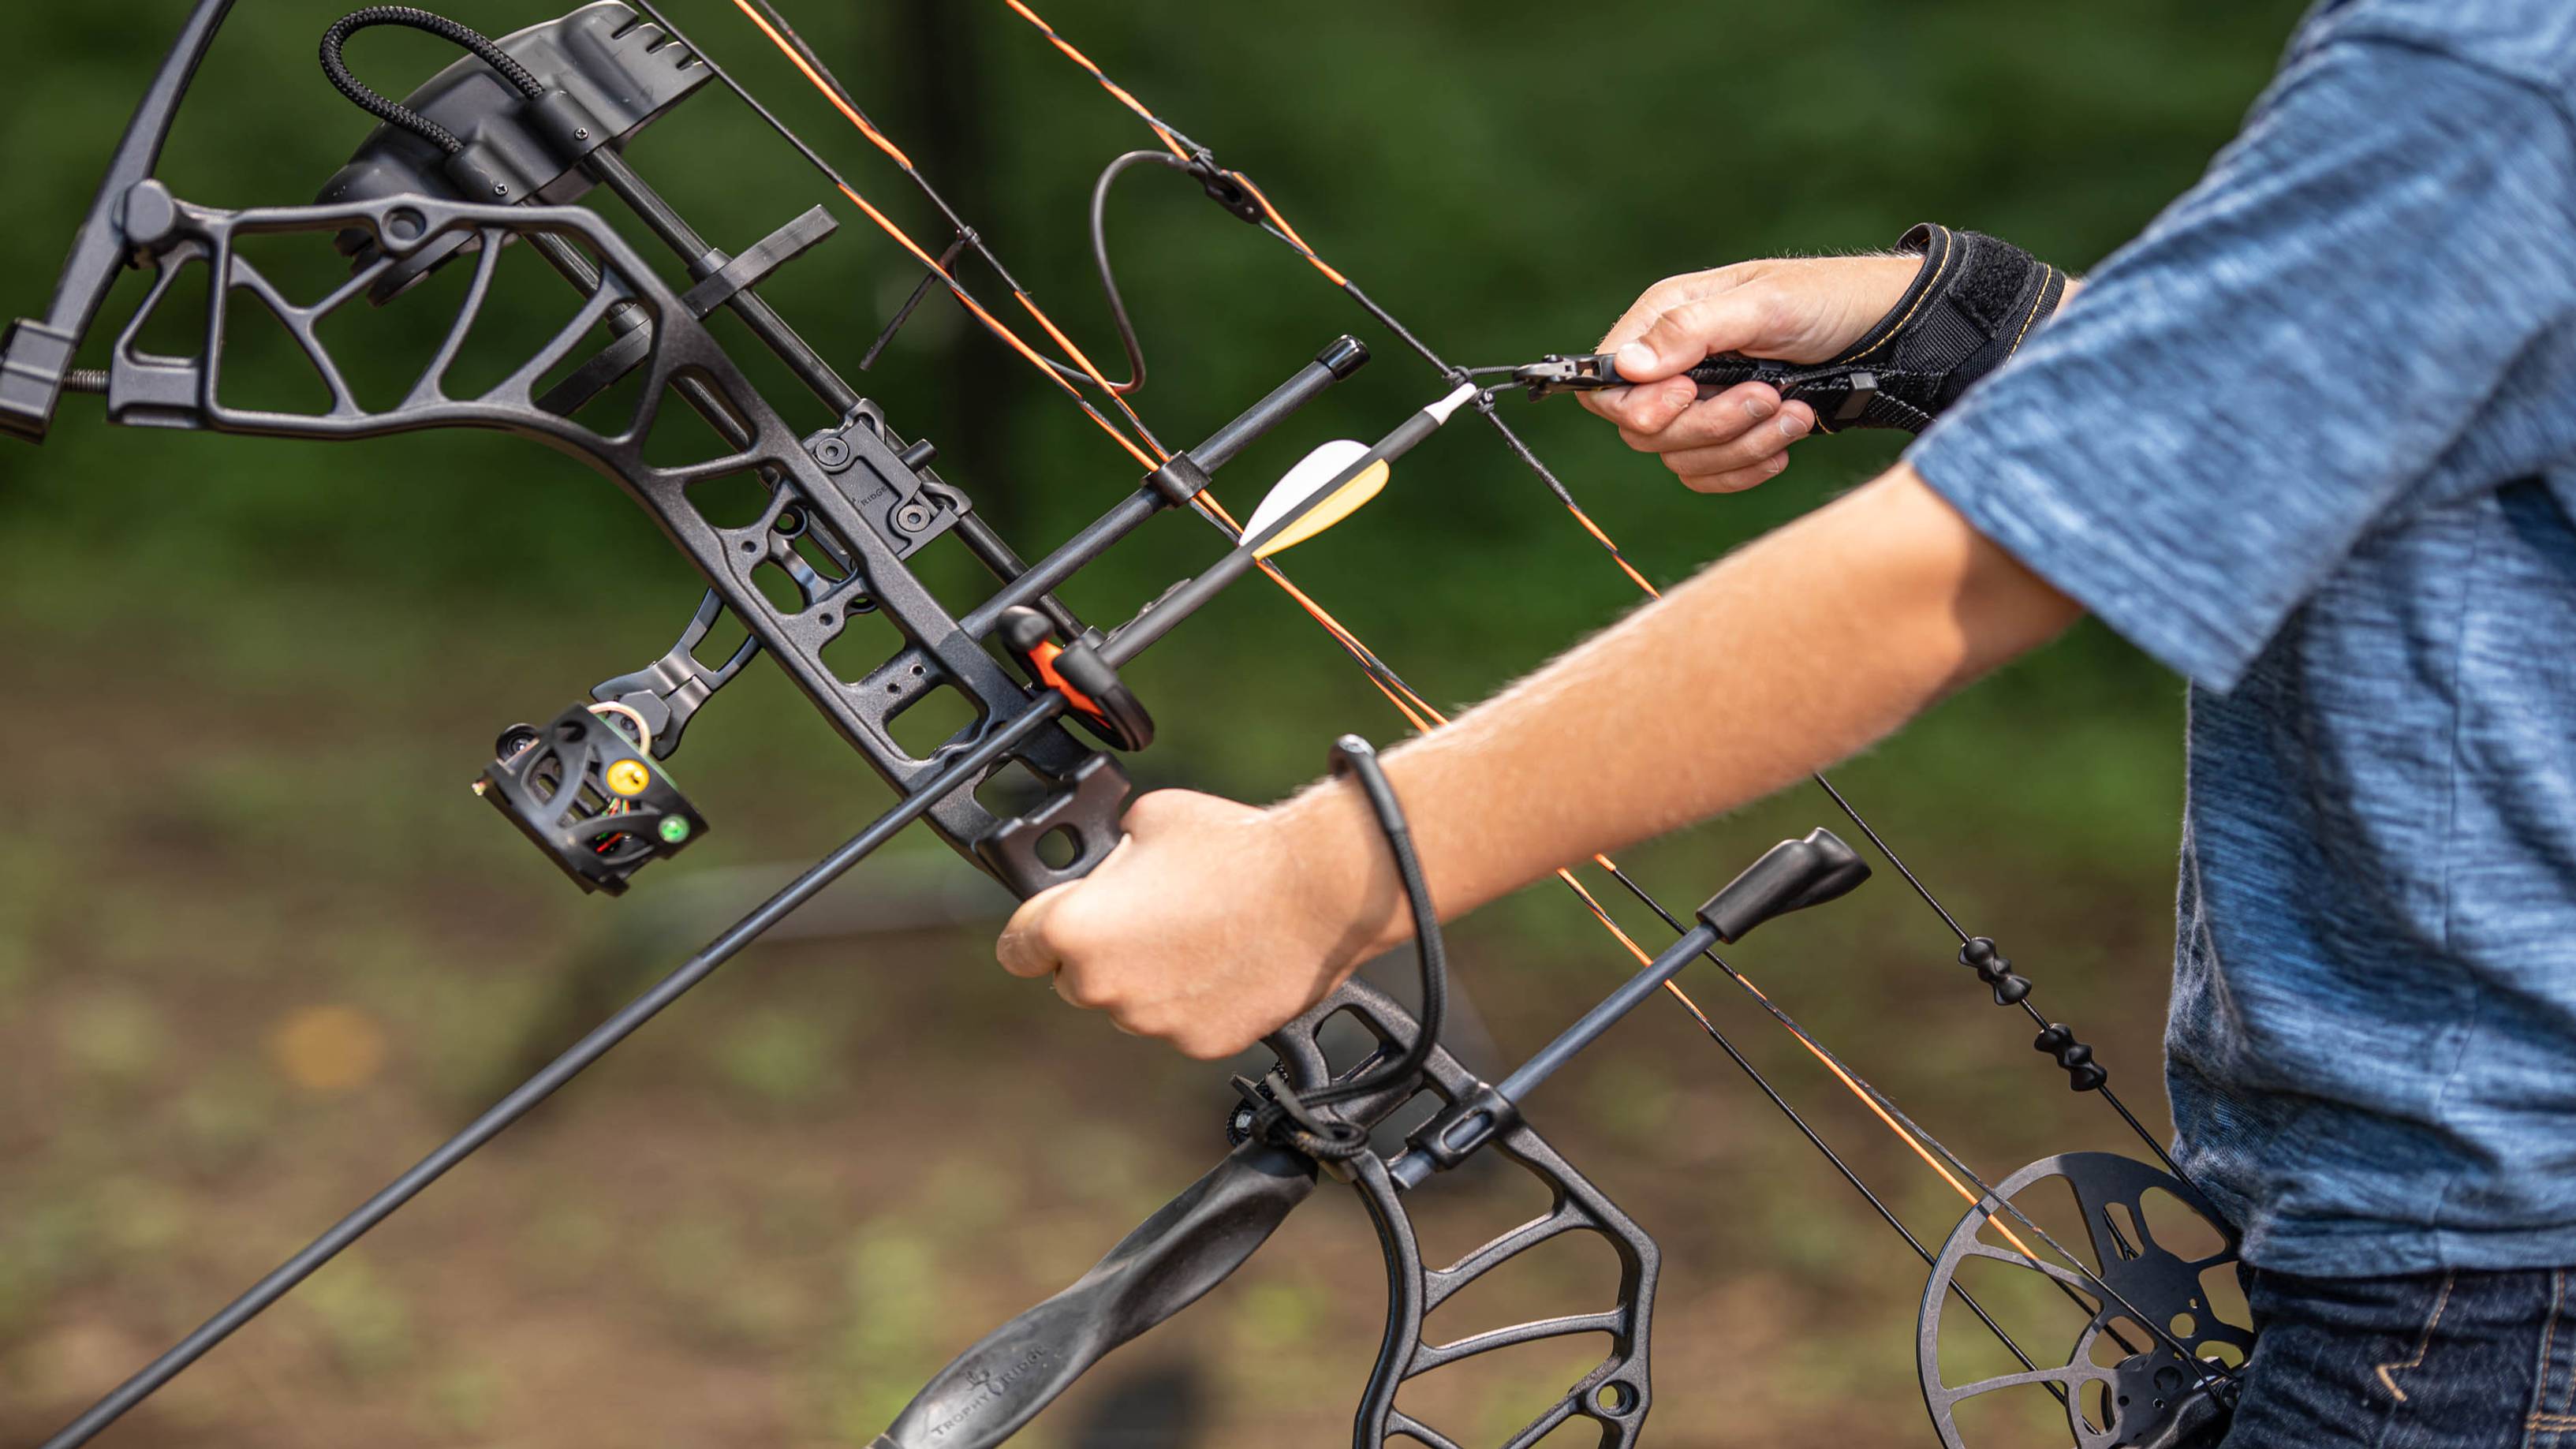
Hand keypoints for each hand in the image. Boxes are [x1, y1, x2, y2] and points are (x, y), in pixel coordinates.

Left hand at [995, 786, 1401, 1058]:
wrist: (1319, 889)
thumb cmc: (1235, 846)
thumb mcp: (1146, 818)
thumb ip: (1108, 855)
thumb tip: (1106, 869)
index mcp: (1076, 930)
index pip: (1018, 948)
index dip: (1036, 931)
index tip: (1052, 927)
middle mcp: (1104, 986)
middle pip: (1075, 980)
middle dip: (1101, 952)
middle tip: (1148, 915)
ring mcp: (1152, 1020)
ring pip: (1131, 1003)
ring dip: (1149, 977)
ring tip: (1198, 932)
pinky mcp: (1199, 1042)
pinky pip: (1179, 1022)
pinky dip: (1193, 999)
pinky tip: (1224, 959)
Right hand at [1582, 254, 1922, 491]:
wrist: (1885, 334)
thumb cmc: (1827, 301)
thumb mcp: (1764, 305)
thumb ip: (1691, 331)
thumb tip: (1624, 365)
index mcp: (1666, 320)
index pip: (1606, 384)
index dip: (1637, 405)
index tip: (1687, 395)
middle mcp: (1673, 366)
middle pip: (1642, 432)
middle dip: (1709, 425)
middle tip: (1766, 396)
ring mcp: (1698, 405)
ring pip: (1680, 459)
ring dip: (1741, 445)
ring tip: (1794, 412)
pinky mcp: (1726, 437)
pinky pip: (1708, 477)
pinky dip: (1749, 467)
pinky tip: (1788, 438)